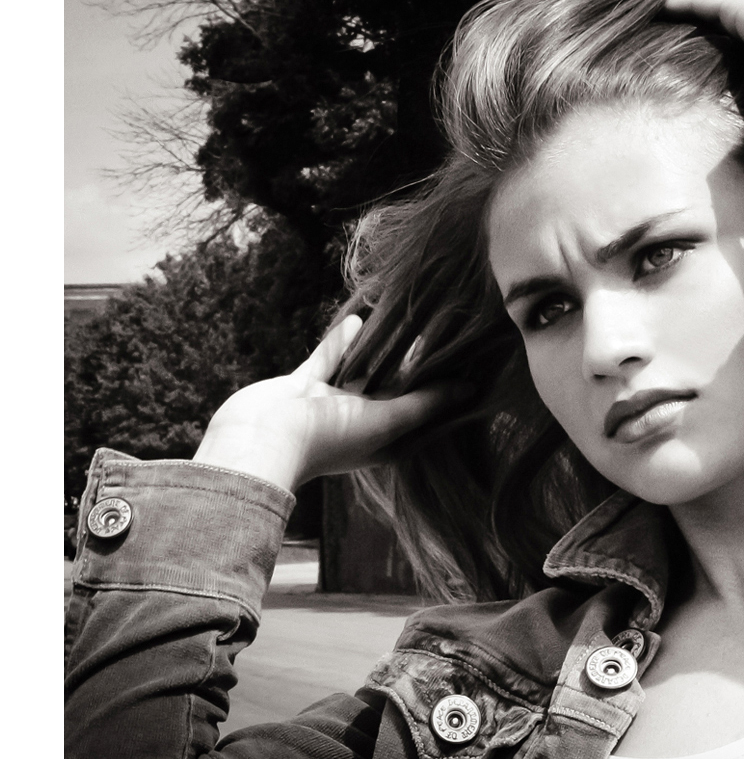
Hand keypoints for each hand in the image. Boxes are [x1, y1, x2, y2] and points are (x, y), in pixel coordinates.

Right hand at [192, 315, 465, 492]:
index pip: (422, 414)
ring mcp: (331, 405)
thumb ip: (425, 403)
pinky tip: (359, 318)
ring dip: (380, 348)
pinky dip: (343, 341)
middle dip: (415, 366)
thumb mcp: (387, 421)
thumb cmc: (328, 439)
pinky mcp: (305, 386)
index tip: (469, 365)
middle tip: (443, 333)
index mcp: (384, 441)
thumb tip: (470, 389)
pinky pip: (331, 358)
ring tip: (404, 320)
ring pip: (363, 370)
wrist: (257, 440)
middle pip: (395, 389)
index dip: (444, 393)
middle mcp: (360, 423)